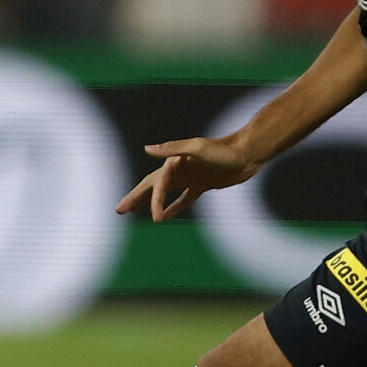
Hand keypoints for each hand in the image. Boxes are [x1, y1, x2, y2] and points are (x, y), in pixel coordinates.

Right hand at [117, 136, 260, 221]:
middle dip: (135, 198)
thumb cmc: (221, 151)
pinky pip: (184, 199)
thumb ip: (171, 148)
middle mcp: (178, 169)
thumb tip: (147, 149)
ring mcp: (189, 178)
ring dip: (151, 202)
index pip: (158, 184)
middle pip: (152, 186)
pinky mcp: (202, 185)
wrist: (246, 154)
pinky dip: (174, 207)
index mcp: (174, 161)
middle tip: (120, 210)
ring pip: (165, 193)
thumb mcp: (196, 148)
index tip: (155, 217)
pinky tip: (167, 216)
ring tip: (137, 211)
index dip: (153, 200)